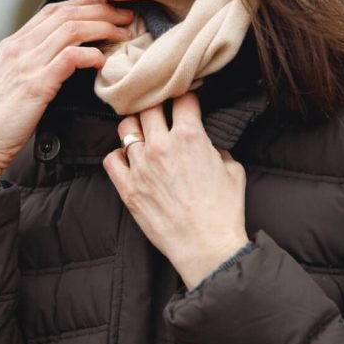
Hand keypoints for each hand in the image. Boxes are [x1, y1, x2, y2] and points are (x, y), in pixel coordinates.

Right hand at [0, 0, 134, 188]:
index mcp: (12, 45)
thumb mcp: (11, 83)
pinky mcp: (36, 84)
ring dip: (102, 27)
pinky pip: (70, 57)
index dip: (84, 5)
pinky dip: (91, 54)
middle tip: (126, 15)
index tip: (107, 9)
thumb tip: (62, 61)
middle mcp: (18, 48)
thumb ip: (32, 66)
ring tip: (123, 33)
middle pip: (66, 14)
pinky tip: (103, 60)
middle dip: (100, 10)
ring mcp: (26, 64)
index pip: (53, 11)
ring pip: (71, 29)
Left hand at [103, 92, 249, 288]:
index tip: (185, 102)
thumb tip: (205, 141)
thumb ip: (215, 147)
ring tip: (143, 133)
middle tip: (161, 112)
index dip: (185, 97)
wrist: (207, 246)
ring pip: (126, 127)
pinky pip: (111, 159)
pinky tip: (129, 159)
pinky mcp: (128, 188)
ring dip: (136, 127)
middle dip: (157, 105)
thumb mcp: (232, 168)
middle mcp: (161, 146)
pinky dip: (118, 155)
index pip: (182, 98)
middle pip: (149, 106)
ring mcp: (140, 166)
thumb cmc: (223, 211)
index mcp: (190, 136)